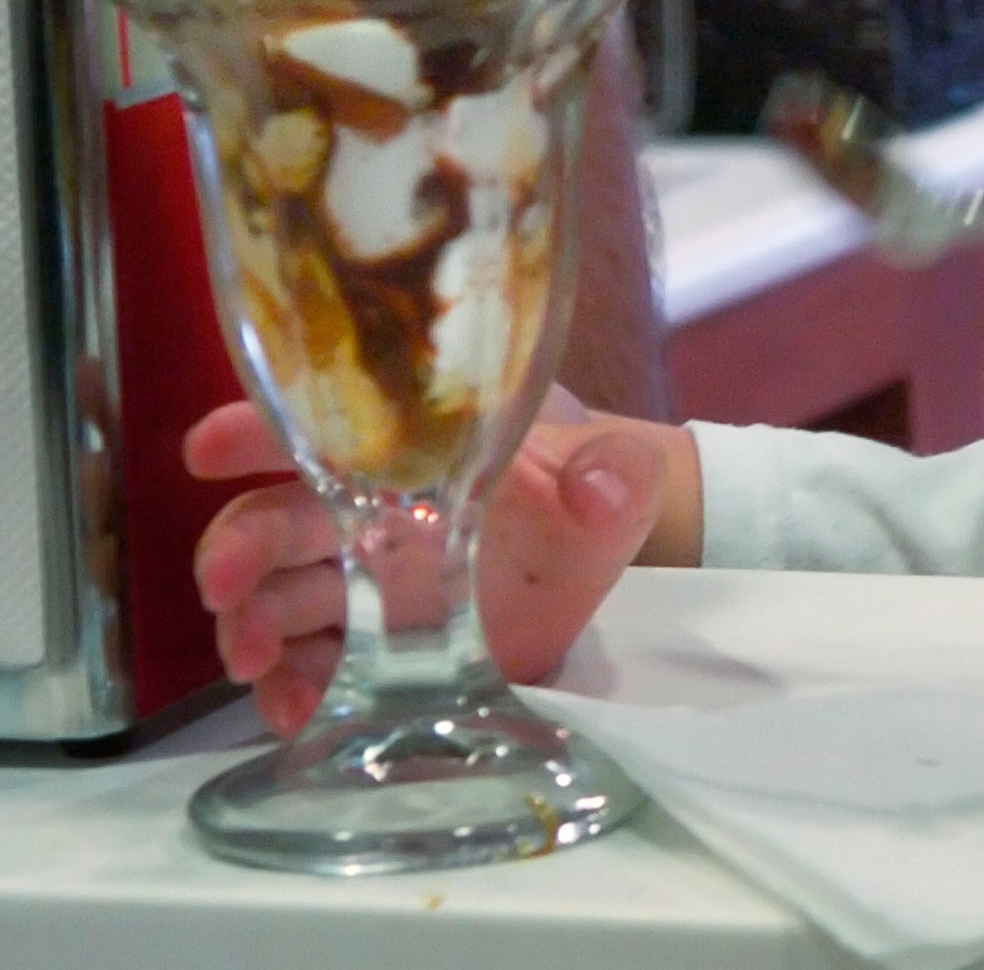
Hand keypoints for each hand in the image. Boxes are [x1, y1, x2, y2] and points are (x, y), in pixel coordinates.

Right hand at [186, 389, 666, 735]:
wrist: (600, 545)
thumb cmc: (586, 483)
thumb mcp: (614, 469)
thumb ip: (613, 471)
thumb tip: (600, 489)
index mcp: (409, 455)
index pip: (319, 434)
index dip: (256, 432)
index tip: (208, 447)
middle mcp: (366, 517)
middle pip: (272, 525)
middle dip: (237, 552)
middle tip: (224, 586)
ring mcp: (364, 588)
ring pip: (277, 604)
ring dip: (253, 629)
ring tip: (255, 665)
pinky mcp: (378, 652)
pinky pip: (317, 670)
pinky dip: (296, 690)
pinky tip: (296, 712)